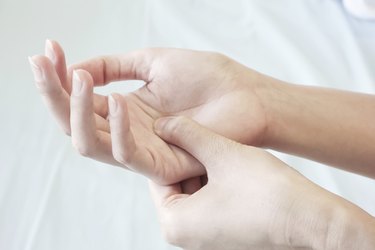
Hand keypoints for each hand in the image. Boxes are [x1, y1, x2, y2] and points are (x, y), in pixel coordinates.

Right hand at [29, 40, 266, 183]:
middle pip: (74, 123)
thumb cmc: (206, 78)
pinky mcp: (161, 163)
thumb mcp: (152, 63)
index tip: (47, 49)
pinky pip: (126, 153)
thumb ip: (114, 66)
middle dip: (54, 94)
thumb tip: (76, 67)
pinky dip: (115, 128)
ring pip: (89, 142)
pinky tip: (116, 100)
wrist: (246, 95)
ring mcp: (142, 149)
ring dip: (74, 110)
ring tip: (77, 77)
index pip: (79, 99)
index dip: (59, 76)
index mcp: (123, 110)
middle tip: (40, 64)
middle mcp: (126, 132)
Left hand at [150, 116, 374, 249]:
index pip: (159, 177)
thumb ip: (189, 135)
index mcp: (174, 223)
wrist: (310, 220)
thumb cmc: (267, 191)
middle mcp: (184, 236)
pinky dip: (214, 181)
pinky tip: (228, 163)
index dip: (169, 147)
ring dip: (203, 167)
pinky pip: (209, 201)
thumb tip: (163, 124)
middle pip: (176, 184)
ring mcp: (204, 237)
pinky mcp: (223, 234)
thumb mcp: (222, 153)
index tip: (174, 126)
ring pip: (193, 190)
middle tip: (195, 131)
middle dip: (188, 158)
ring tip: (215, 145)